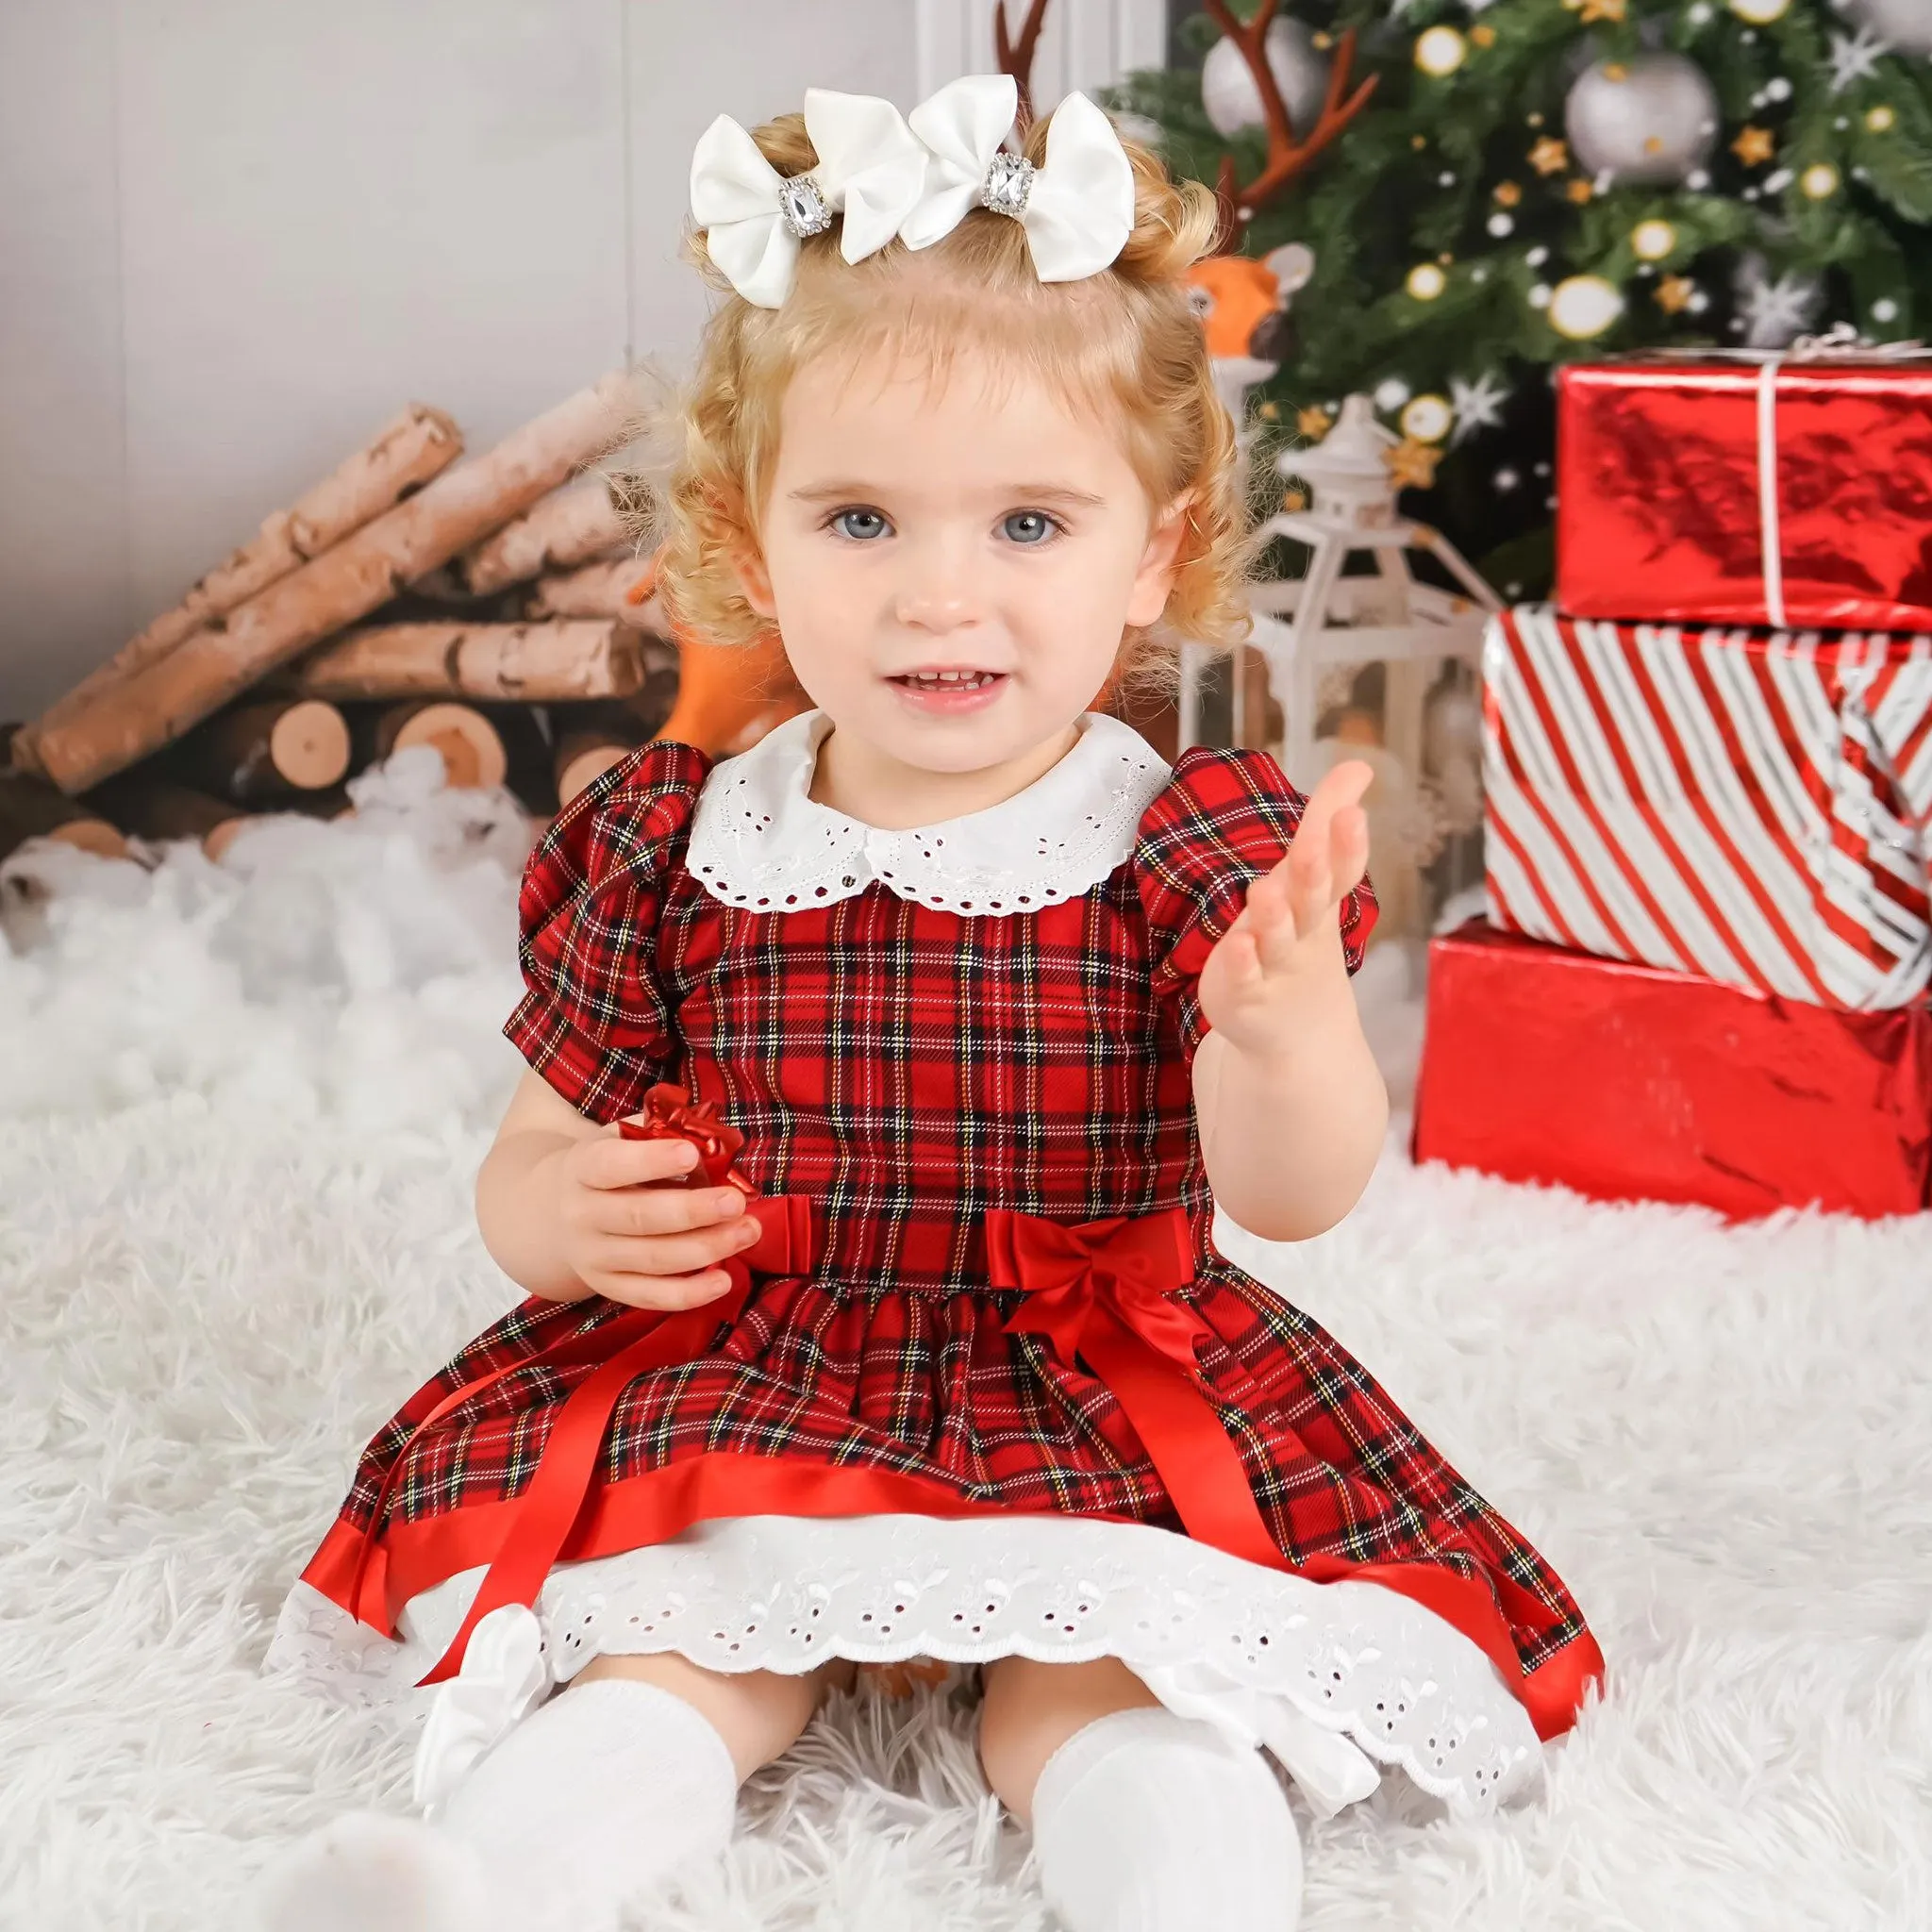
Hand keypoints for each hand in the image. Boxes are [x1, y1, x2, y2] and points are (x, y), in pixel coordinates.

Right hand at [542, 1119, 763, 1308]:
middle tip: (736, 1202)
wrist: (557, 1212)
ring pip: (653, 1259)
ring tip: (748, 1231)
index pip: (612, 1165)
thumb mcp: (620, 1138)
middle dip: (694, 1211)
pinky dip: (691, 1293)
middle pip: (640, 1217)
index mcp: (583, 1168)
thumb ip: (660, 1133)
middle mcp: (582, 1215)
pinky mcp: (609, 1287)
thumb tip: (715, 1140)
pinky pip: (651, 1296)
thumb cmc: (610, 1167)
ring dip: (707, 1247)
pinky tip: (725, 1279)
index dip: (651, 1161)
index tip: (692, 1154)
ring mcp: (593, 1257)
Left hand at [1194, 759, 1372, 1062]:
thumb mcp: (1315, 876)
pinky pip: (1242, 976)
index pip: (1341, 867)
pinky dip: (1240, 962)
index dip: (1347, 843)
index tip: (1353, 811)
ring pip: (1277, 937)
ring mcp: (1273, 962)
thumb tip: (1360, 765)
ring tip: (1265, 891)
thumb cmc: (1303, 935)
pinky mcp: (1242, 990)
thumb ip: (1329, 818)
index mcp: (1322, 898)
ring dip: (1274, 916)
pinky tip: (1236, 946)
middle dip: (1313, 871)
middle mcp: (1303, 929)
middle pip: (1311, 898)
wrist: (1296, 1030)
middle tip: (1311, 843)